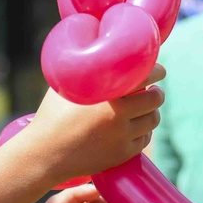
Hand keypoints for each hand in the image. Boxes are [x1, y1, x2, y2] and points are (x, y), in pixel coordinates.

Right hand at [25, 64, 164, 184]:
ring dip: (151, 112)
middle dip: (156, 93)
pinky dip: (143, 132)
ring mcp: (121, 136)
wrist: (45, 154)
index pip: (144, 74)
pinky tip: (135, 127)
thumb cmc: (52, 115)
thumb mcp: (65, 86)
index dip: (155, 70)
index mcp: (104, 92)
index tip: (158, 70)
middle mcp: (117, 113)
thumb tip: (94, 49)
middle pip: (155, 99)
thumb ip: (84, 70)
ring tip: (143, 108)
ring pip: (152, 120)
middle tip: (153, 90)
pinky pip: (144, 139)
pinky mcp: (122, 154)